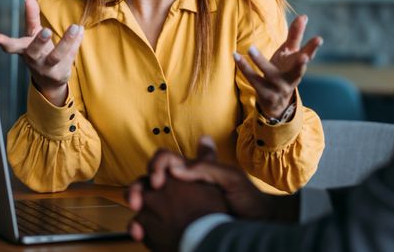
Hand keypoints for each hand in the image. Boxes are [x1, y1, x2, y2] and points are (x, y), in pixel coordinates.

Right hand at [0, 0, 82, 105]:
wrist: (48, 79)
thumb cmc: (38, 51)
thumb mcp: (32, 34)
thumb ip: (31, 16)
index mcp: (24, 49)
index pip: (12, 46)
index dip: (4, 42)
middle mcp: (34, 59)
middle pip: (34, 52)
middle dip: (39, 41)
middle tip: (46, 30)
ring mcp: (47, 68)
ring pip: (56, 56)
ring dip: (66, 41)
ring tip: (75, 27)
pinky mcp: (61, 72)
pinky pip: (70, 56)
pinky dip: (76, 43)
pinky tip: (80, 31)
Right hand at [127, 137, 295, 241]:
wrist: (258, 227)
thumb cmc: (248, 200)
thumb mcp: (231, 178)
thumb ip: (206, 167)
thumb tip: (175, 168)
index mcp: (193, 170)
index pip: (165, 159)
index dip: (156, 165)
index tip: (160, 181)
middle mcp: (181, 186)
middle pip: (148, 181)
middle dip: (136, 188)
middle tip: (136, 202)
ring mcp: (177, 207)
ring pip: (146, 203)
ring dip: (135, 207)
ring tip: (136, 221)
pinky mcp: (176, 226)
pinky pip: (153, 225)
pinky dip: (141, 228)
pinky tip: (139, 235)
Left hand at [236, 15, 322, 117]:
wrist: (275, 103)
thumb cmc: (284, 70)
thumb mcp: (290, 54)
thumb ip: (295, 35)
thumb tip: (303, 16)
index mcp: (299, 67)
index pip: (308, 55)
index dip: (313, 48)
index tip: (319, 39)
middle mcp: (291, 79)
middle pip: (297, 72)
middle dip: (301, 65)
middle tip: (304, 57)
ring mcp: (278, 88)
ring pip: (269, 74)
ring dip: (260, 61)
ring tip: (250, 48)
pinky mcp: (264, 94)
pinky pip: (253, 79)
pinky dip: (244, 67)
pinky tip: (236, 56)